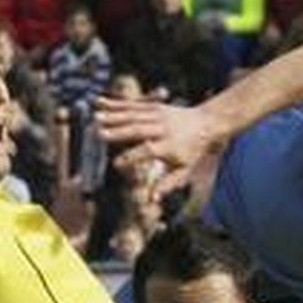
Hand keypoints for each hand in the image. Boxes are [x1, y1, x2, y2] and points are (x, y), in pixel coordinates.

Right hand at [96, 98, 226, 200]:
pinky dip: (115, 104)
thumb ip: (167, 184)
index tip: (116, 164)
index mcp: (169, 145)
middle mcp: (163, 128)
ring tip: (95, 119)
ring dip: (113, 116)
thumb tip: (152, 200)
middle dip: (118, 131)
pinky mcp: (154, 105)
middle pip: (138, 129)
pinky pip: (133, 104)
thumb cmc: (193, 151)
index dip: (132, 157)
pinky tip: (100, 103)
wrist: (206, 123)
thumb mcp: (184, 170)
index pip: (148, 151)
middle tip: (99, 135)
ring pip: (133, 114)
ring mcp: (158, 114)